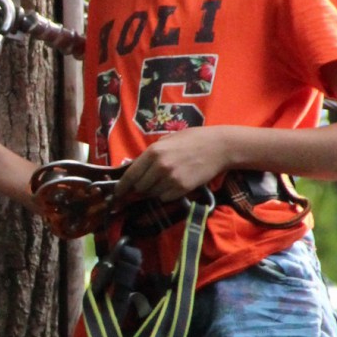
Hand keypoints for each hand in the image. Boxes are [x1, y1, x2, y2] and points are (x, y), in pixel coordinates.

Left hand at [114, 126, 235, 202]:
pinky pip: (165, 197)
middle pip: (140, 186)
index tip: (117, 193)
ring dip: (155, 190)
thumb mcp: (168, 139)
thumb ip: (151, 153)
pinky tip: (176, 183)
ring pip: (153, 193)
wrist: (219, 146)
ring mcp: (171, 178)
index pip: (130, 174)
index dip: (122, 186)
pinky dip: (167, 194)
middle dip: (141, 187)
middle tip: (148, 183)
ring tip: (166, 180)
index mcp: (153, 151)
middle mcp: (160, 166)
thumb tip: (135, 167)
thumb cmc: (193, 139)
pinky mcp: (182, 188)